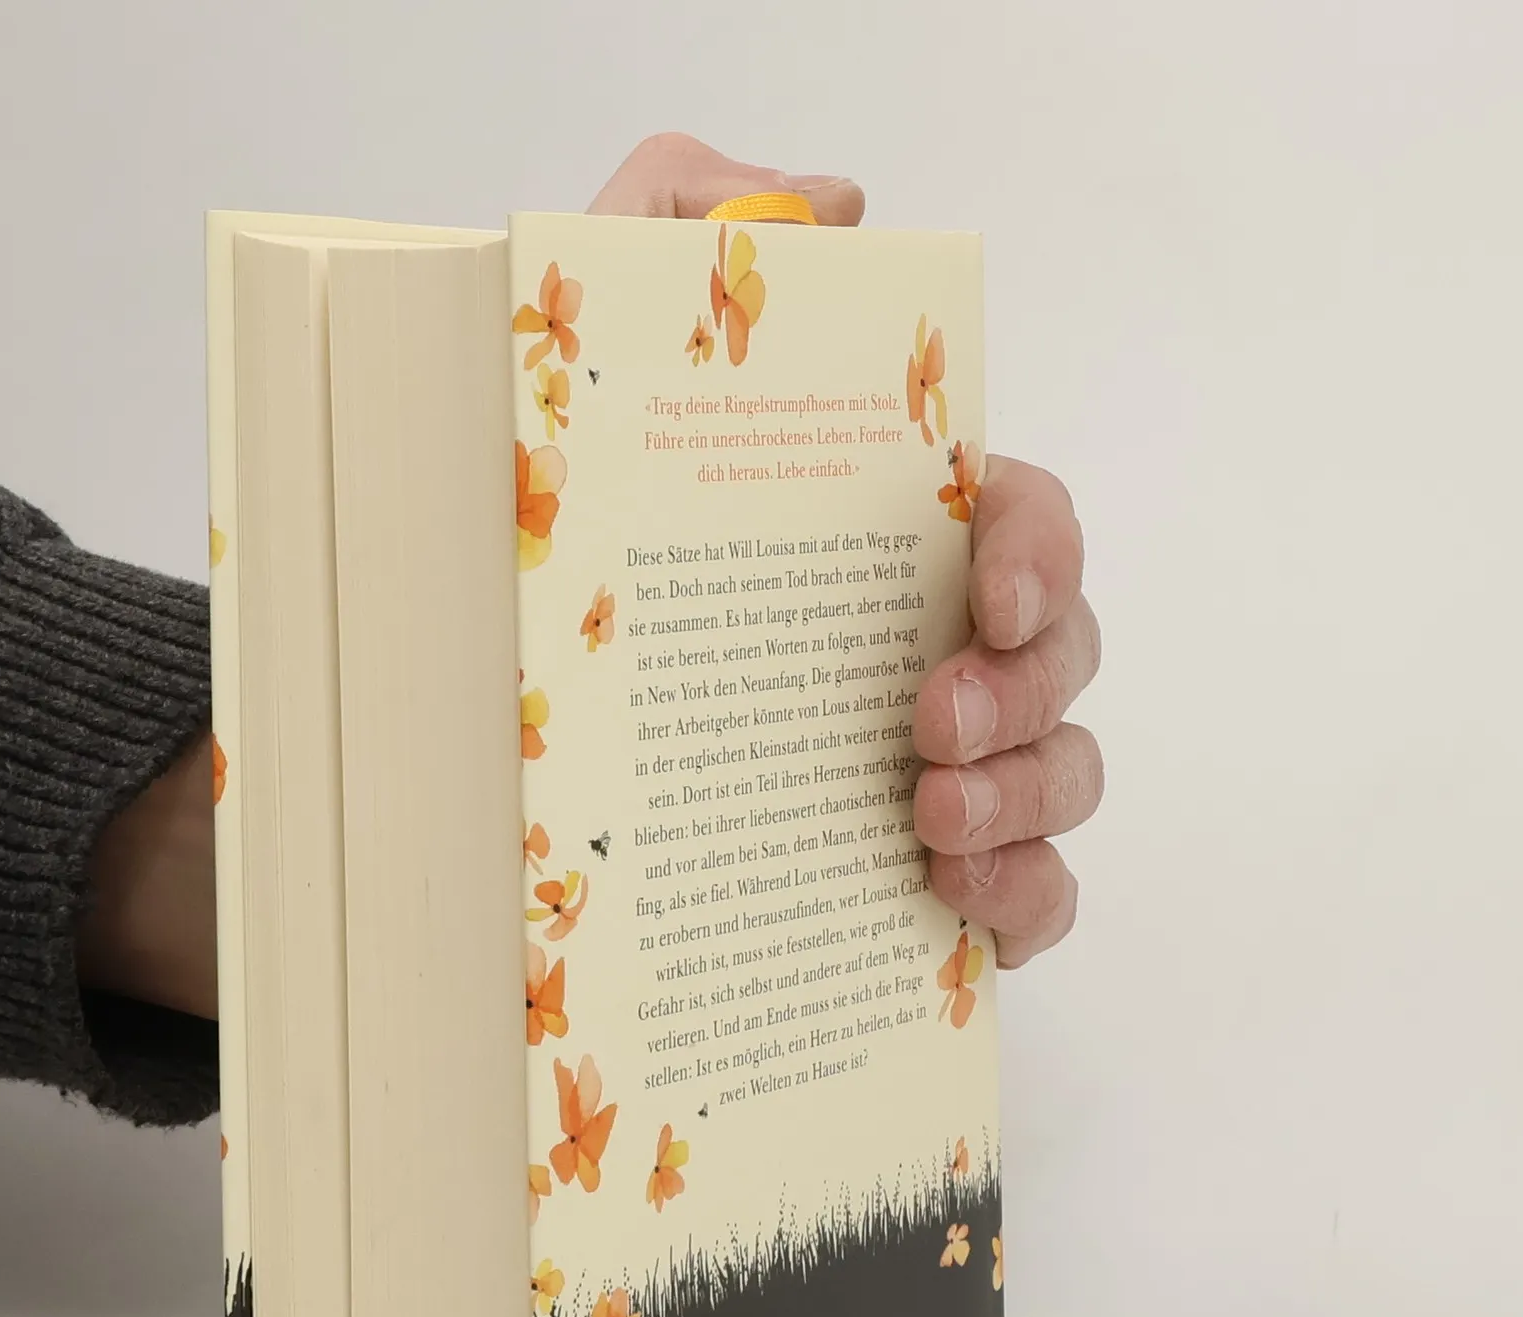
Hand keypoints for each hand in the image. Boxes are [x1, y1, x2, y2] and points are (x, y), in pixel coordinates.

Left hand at [590, 137, 1099, 966]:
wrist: (456, 730)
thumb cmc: (545, 539)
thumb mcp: (582, 362)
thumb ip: (679, 224)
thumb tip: (837, 208)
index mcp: (883, 544)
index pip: (1025, 518)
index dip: (1042, 548)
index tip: (987, 593)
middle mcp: (932, 648)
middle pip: (1066, 654)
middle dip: (1024, 688)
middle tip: (926, 722)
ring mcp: (944, 769)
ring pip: (1066, 775)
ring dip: (1026, 794)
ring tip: (927, 820)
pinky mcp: (928, 881)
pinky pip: (1037, 900)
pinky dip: (1024, 901)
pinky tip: (949, 898)